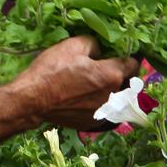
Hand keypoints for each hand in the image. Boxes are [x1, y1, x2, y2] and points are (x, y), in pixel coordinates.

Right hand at [13, 35, 137, 129]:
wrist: (33, 99)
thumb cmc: (52, 70)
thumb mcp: (73, 45)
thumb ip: (95, 43)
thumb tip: (101, 50)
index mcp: (112, 75)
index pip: (133, 64)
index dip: (126, 56)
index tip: (117, 54)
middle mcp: (113, 97)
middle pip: (128, 83)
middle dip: (120, 74)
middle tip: (104, 68)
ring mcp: (104, 113)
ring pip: (117, 98)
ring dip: (112, 90)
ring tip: (94, 83)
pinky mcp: (93, 123)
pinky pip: (105, 110)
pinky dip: (99, 103)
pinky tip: (85, 97)